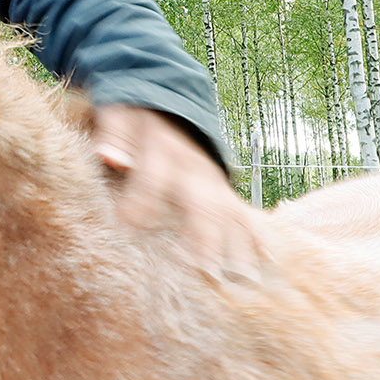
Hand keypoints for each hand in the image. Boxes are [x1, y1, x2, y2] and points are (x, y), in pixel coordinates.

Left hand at [93, 104, 262, 283]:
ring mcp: (212, 179)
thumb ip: (112, 137)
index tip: (129, 229)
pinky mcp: (222, 188)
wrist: (165, 100)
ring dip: (235, 245)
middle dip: (205, 237)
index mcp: (162, 151)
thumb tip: (110, 158)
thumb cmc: (134, 117)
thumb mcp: (118, 117)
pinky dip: (257, 236)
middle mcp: (193, 168)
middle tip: (207, 271)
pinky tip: (269, 260)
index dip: (141, 204)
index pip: (153, 180)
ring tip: (241, 279)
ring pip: (228, 214)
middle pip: (202, 204)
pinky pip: (243, 212)